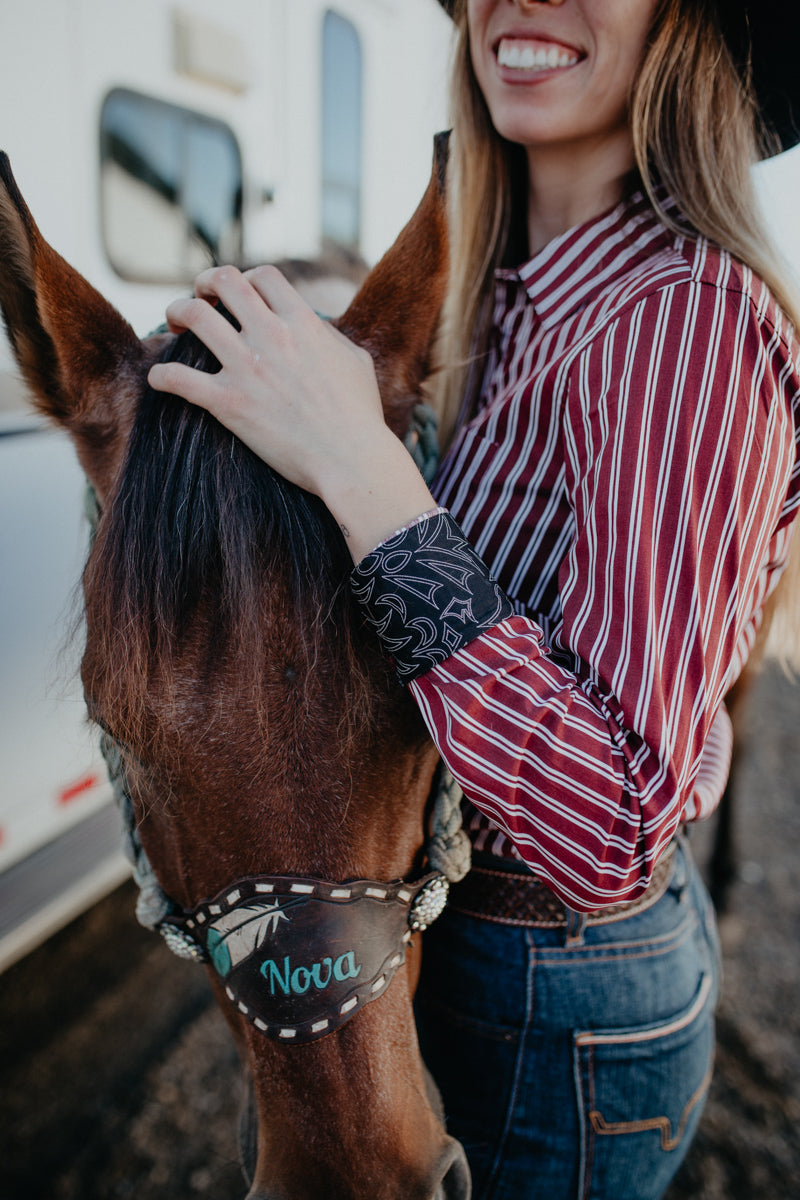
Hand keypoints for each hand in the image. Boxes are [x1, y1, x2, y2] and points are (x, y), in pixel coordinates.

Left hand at [147, 264, 385, 496]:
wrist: (351, 459)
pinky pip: (176, 378)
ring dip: (177, 313)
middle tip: (200, 300)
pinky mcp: (229, 403)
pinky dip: (161, 376)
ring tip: (175, 326)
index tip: (241, 299)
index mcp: (302, 322)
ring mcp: (247, 367)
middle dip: (204, 284)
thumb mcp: (355, 361)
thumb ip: (329, 336)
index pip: (262, 276)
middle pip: (223, 281)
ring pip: (192, 315)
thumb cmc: (360, 416)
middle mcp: (271, 335)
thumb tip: (315, 327)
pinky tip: (160, 380)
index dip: (247, 280)